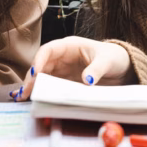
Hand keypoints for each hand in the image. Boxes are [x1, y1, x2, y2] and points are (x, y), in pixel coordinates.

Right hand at [14, 37, 135, 100]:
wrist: (122, 67)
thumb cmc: (114, 58)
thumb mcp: (107, 62)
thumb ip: (97, 69)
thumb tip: (87, 80)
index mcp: (70, 46)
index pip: (48, 50)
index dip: (39, 60)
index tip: (34, 73)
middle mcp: (63, 57)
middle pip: (41, 65)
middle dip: (32, 77)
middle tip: (26, 92)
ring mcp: (63, 69)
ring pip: (43, 76)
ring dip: (33, 86)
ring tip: (24, 98)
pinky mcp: (66, 81)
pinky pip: (51, 86)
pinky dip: (42, 92)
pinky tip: (35, 100)